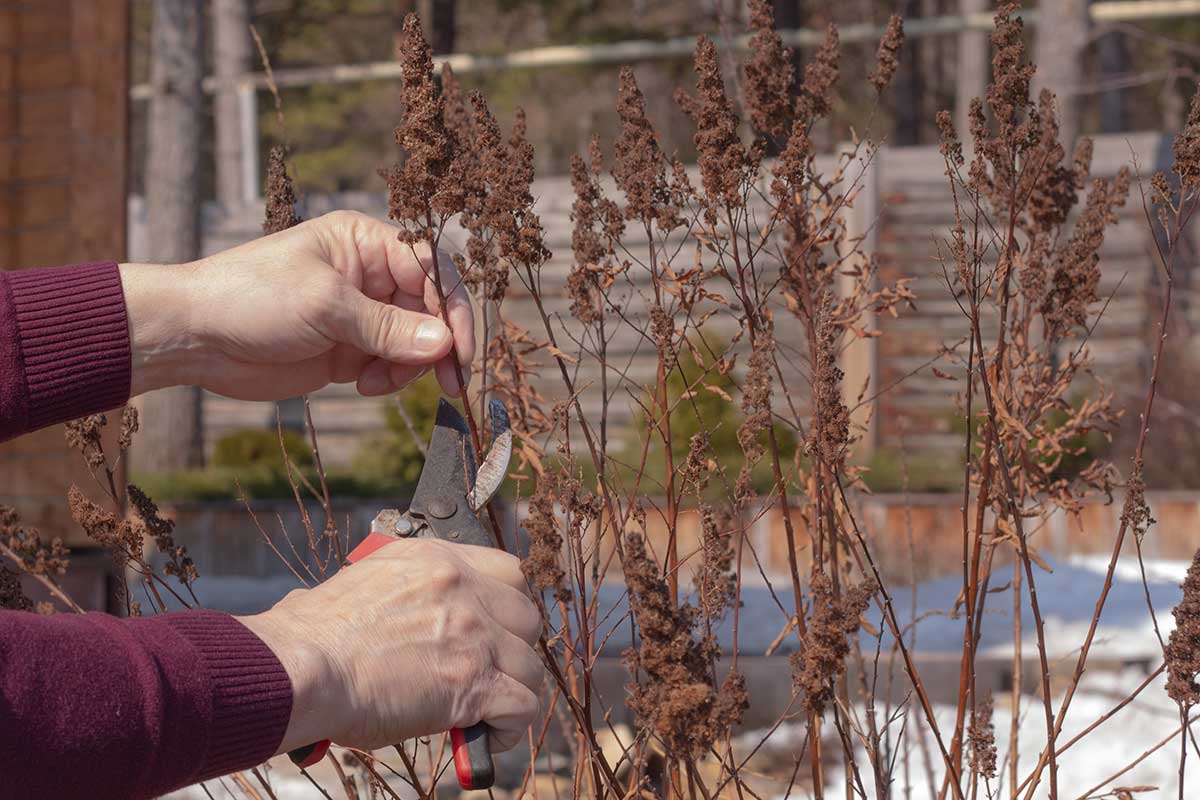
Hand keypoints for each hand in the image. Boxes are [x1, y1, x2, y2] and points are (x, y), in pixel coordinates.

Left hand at [120, 210, 474, 399]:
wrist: (195, 337)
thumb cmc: (251, 298)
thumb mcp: (325, 307)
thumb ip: (388, 327)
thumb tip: (444, 345)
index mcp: (366, 242)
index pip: (433, 268)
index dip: (454, 308)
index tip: (460, 350)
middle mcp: (370, 275)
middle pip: (432, 308)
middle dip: (437, 344)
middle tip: (447, 382)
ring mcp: (361, 313)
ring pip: (416, 341)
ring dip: (407, 366)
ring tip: (375, 381)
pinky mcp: (349, 349)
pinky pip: (391, 365)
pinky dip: (388, 378)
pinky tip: (362, 385)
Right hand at [239, 539, 543, 753]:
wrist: (303, 667)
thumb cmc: (311, 634)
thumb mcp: (358, 582)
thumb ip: (391, 591)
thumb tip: (368, 610)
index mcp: (435, 561)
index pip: (508, 570)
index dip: (507, 603)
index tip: (495, 626)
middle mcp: (462, 589)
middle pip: (527, 617)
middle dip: (513, 647)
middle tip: (489, 669)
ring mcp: (473, 635)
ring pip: (531, 666)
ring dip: (512, 690)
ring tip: (486, 711)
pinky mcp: (474, 684)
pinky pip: (523, 706)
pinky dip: (509, 728)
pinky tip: (486, 736)